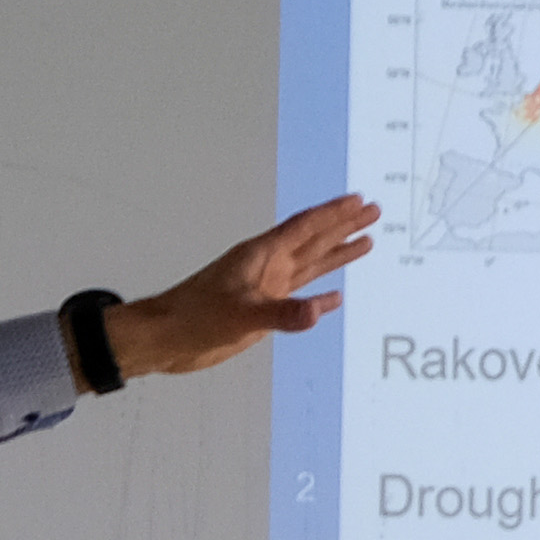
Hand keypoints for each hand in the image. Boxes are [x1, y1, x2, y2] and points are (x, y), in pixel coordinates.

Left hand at [96, 193, 376, 378]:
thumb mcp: (241, 314)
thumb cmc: (193, 318)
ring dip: (336, 254)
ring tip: (365, 241)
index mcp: (261, 256)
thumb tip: (319, 310)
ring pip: (310, 266)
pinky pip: (299, 299)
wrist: (165, 340)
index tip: (358, 199)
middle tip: (373, 210)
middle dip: (343, 225)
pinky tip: (334, 298)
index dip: (332, 214)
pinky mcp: (261, 311)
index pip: (304, 228)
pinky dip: (319, 297)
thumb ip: (281, 314)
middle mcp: (267, 268)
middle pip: (313, 240)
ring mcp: (265, 289)